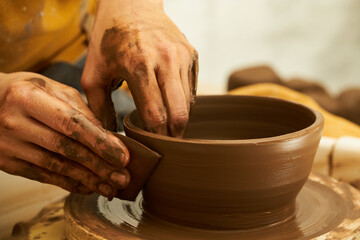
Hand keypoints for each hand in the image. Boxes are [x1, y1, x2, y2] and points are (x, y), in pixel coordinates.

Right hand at [0, 72, 129, 197]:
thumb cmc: (24, 92)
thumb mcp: (50, 88)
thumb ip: (78, 109)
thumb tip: (106, 135)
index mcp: (28, 98)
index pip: (71, 124)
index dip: (100, 142)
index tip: (123, 155)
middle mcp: (16, 123)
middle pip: (66, 149)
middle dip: (99, 166)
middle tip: (123, 177)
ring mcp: (10, 146)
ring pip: (57, 167)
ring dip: (88, 179)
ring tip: (111, 187)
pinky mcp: (8, 163)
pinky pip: (44, 176)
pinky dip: (69, 183)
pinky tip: (89, 187)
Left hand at [82, 0, 197, 136]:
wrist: (131, 4)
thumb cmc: (109, 39)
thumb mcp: (93, 71)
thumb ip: (98, 106)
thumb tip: (108, 135)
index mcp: (138, 64)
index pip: (155, 113)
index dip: (155, 136)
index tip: (152, 148)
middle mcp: (165, 59)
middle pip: (179, 113)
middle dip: (173, 135)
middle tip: (165, 146)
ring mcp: (182, 56)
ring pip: (188, 103)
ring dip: (178, 119)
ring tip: (166, 126)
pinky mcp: (191, 54)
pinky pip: (191, 88)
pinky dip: (182, 102)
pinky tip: (169, 103)